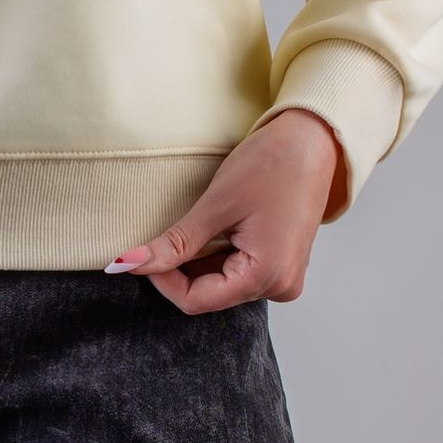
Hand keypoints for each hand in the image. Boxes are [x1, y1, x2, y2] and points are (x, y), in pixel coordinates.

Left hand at [106, 108, 343, 314]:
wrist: (312, 141)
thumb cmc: (271, 166)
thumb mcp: (215, 206)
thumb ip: (175, 243)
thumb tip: (130, 264)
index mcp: (267, 276)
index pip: (196, 301)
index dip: (162, 281)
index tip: (141, 254)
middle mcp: (279, 285)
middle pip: (208, 295)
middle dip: (178, 270)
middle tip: (162, 236)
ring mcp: (281, 276)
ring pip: (218, 284)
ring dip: (195, 262)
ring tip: (195, 224)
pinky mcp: (278, 263)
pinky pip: (235, 271)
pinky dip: (212, 255)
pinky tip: (211, 228)